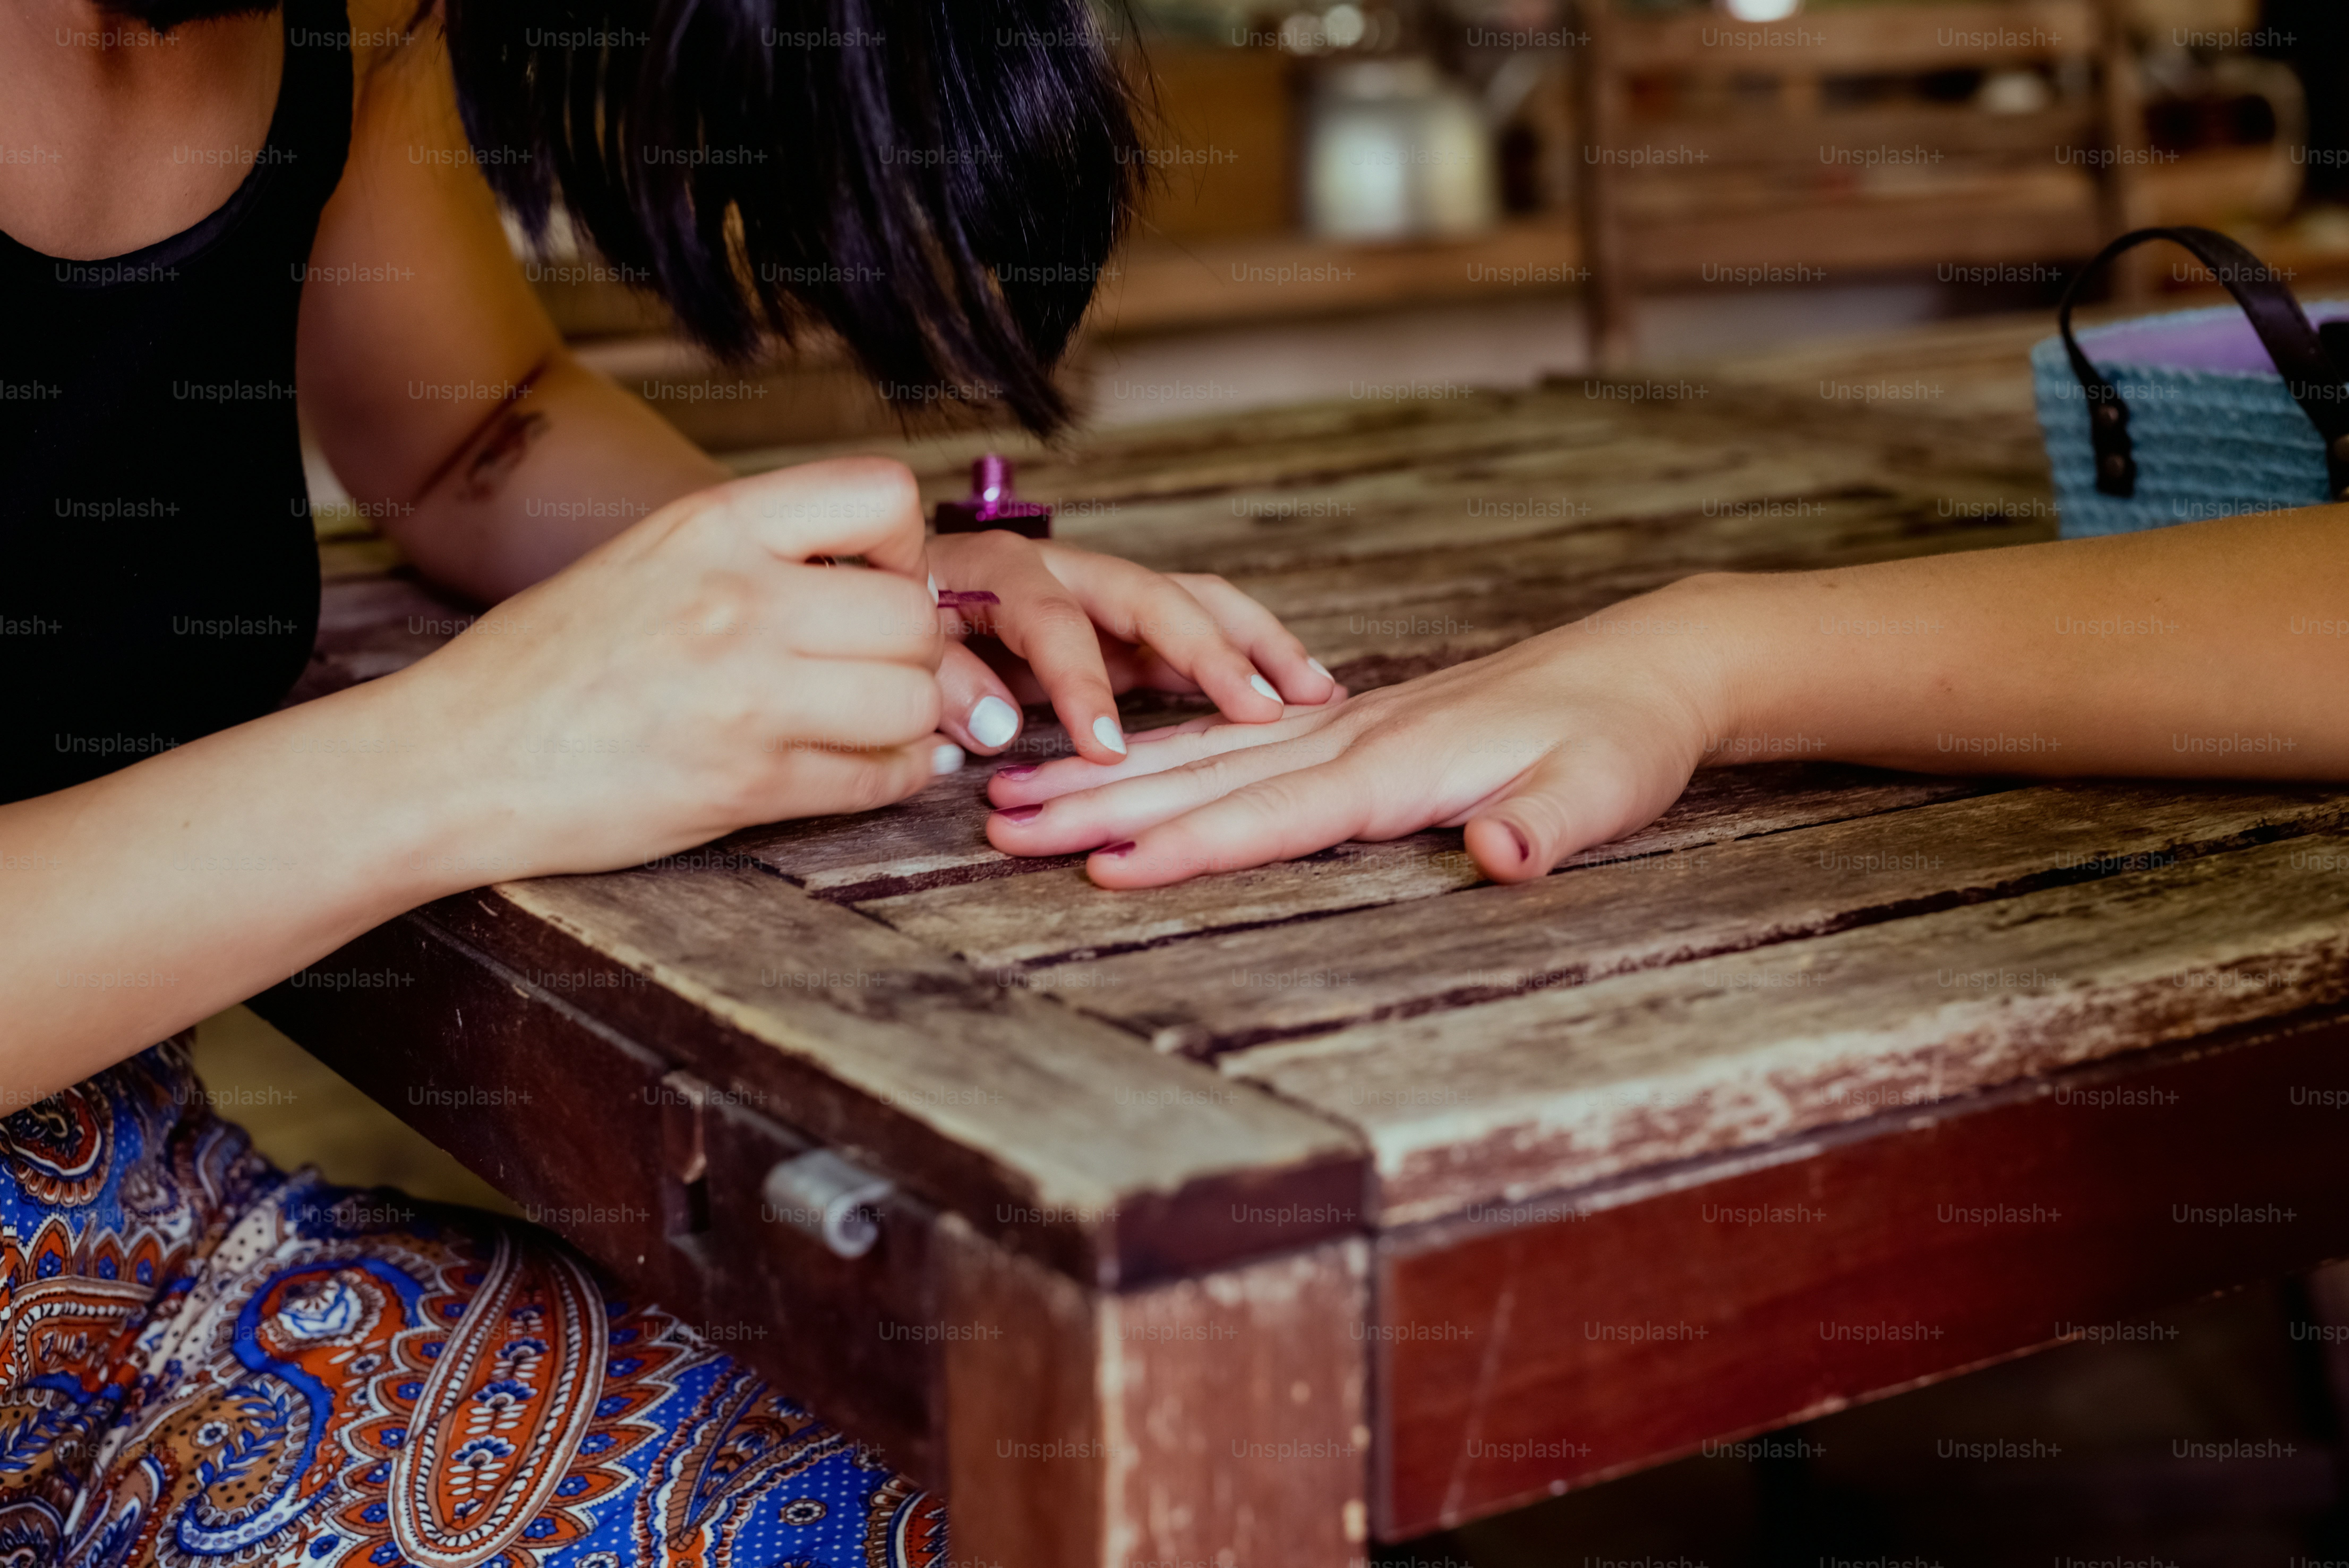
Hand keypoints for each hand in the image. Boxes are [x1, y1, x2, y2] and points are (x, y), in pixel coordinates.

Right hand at [382, 458, 952, 872]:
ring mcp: (747, 696)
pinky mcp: (747, 785)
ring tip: (870, 721)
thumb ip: (760, 555)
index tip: (880, 583)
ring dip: (909, 718)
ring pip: (913, 701)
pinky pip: (882, 777)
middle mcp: (739, 600)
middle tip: (879, 669)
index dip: (905, 546)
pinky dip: (892, 775)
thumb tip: (880, 576)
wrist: (454, 757)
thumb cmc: (549, 661)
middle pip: (912, 617)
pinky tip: (861, 766)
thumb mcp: (651, 557)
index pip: (882, 495)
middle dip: (914, 650)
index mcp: (713, 526)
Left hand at [924, 533, 1338, 763]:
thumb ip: (944, 682)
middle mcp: (1065, 569)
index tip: (1105, 748)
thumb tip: (995, 728)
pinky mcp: (1122, 624)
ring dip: (1252, 645)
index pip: (1053, 621)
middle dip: (1209, 650)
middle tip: (1259, 708)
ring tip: (1311, 691)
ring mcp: (1103, 594)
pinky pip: (1193, 633)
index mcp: (1000, 572)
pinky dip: (1244, 658)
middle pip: (1151, 594)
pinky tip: (1290, 692)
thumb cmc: (894, 621)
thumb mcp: (902, 650)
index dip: (1080, 682)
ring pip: (1192, 601)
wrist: (885, 590)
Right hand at [982, 598, 1731, 886]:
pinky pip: (1234, 738)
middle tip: (1001, 821)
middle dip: (1098, 803)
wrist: (1648, 665)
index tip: (1102, 864)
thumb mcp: (1604, 791)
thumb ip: (1548, 826)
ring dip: (1109, 773)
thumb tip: (1503, 858)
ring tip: (1018, 789)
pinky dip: (1167, 752)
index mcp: (1399, 764)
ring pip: (1202, 752)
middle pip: (1204, 778)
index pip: (1271, 814)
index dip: (1186, 845)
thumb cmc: (1622, 736)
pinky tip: (1119, 762)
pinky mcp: (1353, 723)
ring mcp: (1345, 724)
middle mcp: (1353, 736)